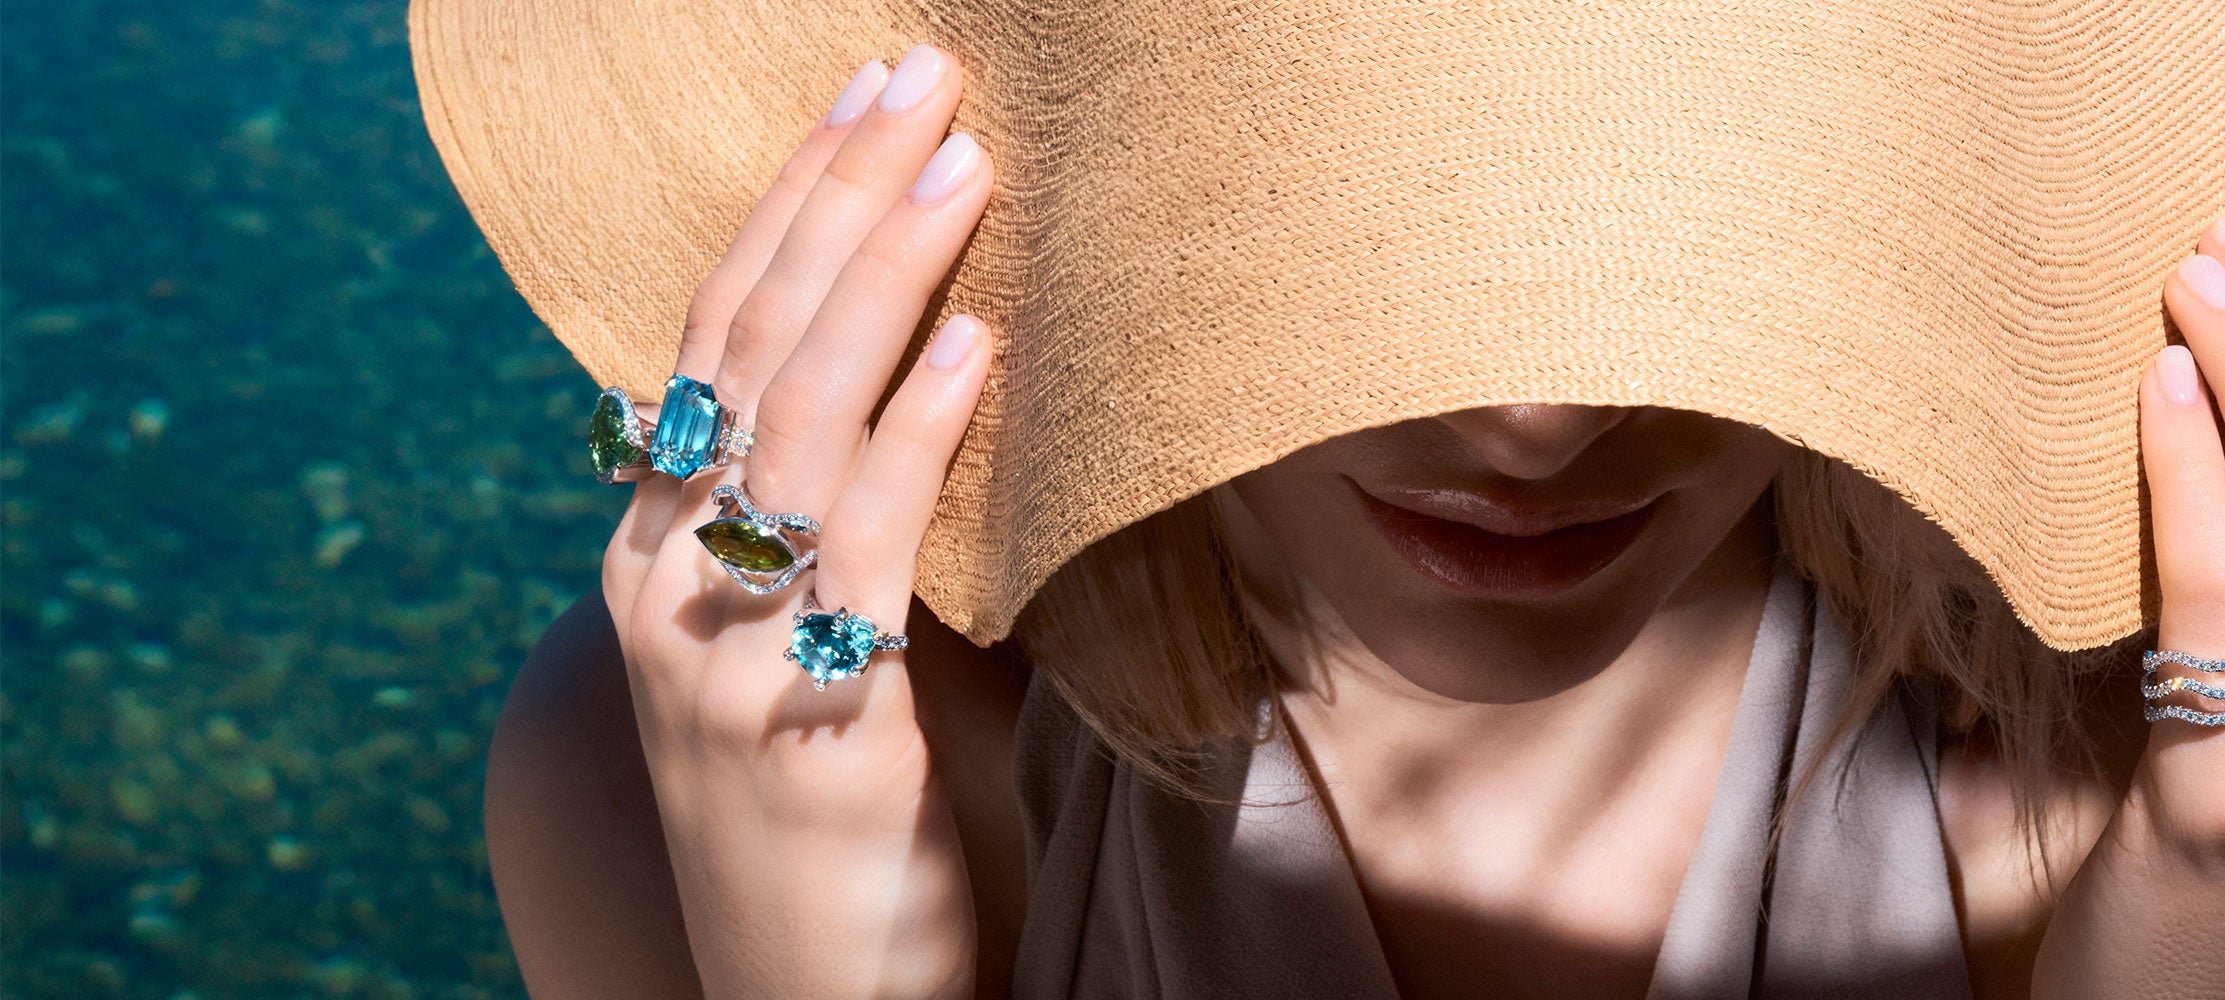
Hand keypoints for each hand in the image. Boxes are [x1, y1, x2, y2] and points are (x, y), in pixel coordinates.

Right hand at [598, 43, 997, 997]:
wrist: (811, 998)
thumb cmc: (840, 820)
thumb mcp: (825, 645)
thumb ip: (850, 528)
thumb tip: (949, 387)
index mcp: (653, 547)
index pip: (709, 335)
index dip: (786, 207)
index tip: (864, 99)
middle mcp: (656, 576)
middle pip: (741, 341)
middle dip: (833, 194)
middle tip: (918, 77)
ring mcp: (708, 643)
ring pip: (789, 413)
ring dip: (884, 274)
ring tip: (961, 164)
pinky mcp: (791, 711)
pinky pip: (853, 539)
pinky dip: (915, 427)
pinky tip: (977, 344)